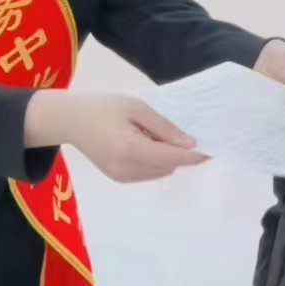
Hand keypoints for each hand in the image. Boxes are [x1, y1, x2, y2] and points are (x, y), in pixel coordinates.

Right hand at [24, 92, 208, 183]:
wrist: (70, 120)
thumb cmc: (103, 106)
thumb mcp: (136, 107)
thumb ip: (164, 127)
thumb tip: (190, 144)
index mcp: (131, 148)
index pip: (172, 157)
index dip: (195, 155)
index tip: (214, 148)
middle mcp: (127, 168)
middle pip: (169, 167)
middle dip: (182, 154)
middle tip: (187, 133)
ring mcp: (121, 177)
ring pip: (160, 172)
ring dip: (168, 158)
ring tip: (155, 134)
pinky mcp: (118, 179)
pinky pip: (148, 174)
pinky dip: (155, 162)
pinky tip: (145, 143)